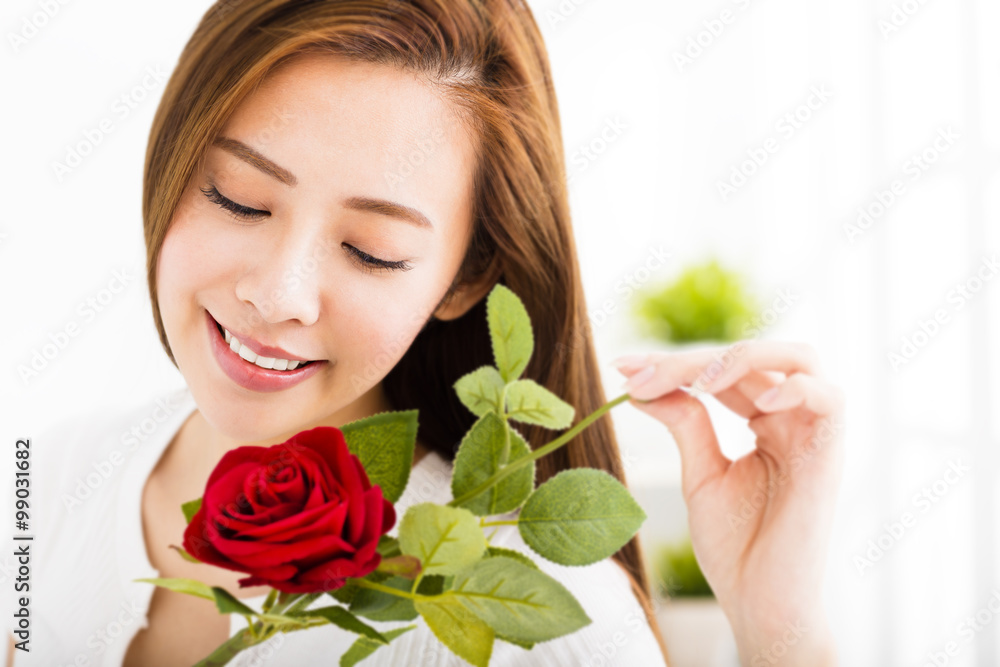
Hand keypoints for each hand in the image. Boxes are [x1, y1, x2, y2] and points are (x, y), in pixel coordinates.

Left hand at [612, 340, 843, 665]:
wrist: (759, 604)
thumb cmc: (735, 547)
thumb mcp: (701, 474)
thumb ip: (685, 424)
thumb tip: (644, 385)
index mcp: (764, 422)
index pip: (722, 371)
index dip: (673, 364)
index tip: (624, 369)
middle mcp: (792, 419)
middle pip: (750, 357)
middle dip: (690, 360)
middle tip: (639, 376)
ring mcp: (813, 433)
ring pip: (798, 358)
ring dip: (742, 358)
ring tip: (696, 381)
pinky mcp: (830, 455)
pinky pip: (830, 399)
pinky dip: (794, 389)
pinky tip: (754, 406)